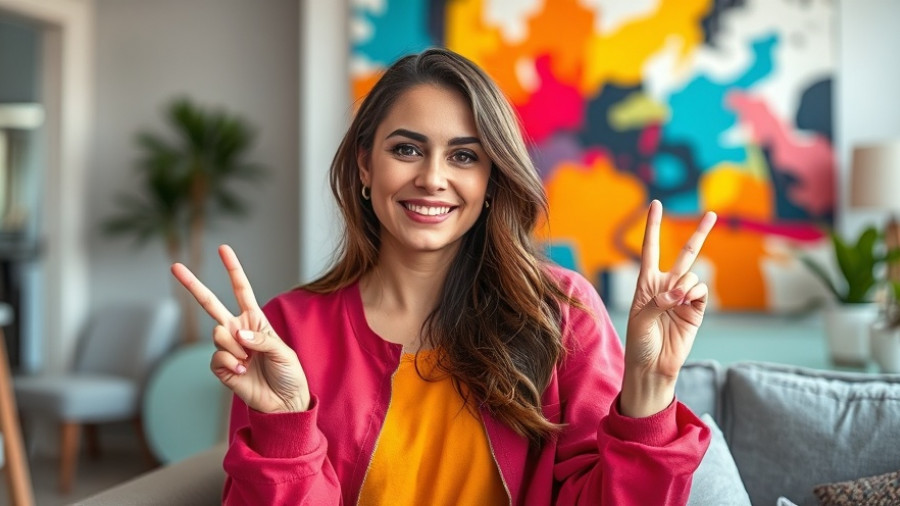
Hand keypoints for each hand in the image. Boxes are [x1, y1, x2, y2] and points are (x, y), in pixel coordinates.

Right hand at [171, 245, 309, 413]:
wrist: (284, 402)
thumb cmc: (289, 374)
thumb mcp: (283, 351)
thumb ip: (261, 339)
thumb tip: (236, 333)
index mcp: (255, 319)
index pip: (241, 289)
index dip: (232, 269)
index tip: (223, 248)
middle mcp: (238, 330)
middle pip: (210, 303)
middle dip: (193, 285)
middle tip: (174, 266)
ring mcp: (228, 348)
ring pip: (218, 334)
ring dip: (237, 348)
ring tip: (250, 362)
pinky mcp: (220, 367)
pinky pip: (217, 357)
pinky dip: (232, 365)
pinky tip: (243, 373)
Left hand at [621, 200, 716, 416]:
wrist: (653, 366)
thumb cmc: (639, 342)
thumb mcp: (641, 319)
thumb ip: (658, 301)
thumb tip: (679, 292)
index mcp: (646, 283)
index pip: (650, 249)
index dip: (653, 226)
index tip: (656, 204)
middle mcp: (666, 285)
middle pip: (685, 253)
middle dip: (699, 233)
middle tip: (712, 213)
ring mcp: (683, 297)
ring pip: (692, 275)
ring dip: (685, 284)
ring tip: (674, 302)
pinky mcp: (696, 310)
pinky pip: (701, 291)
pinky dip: (694, 293)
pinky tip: (686, 303)